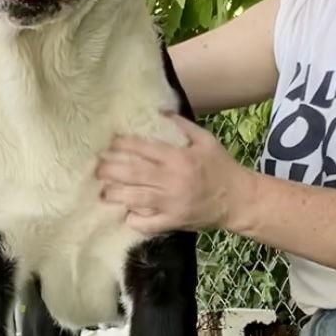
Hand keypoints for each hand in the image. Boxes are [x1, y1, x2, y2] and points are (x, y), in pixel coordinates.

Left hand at [96, 115, 246, 237]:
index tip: (110, 142)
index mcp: (180, 158)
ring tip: (102, 191)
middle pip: (135, 174)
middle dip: (112, 169)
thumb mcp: (206, 140)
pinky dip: (135, 220)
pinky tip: (125, 215)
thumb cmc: (221, 166)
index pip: (145, 149)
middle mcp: (173, 180)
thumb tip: (161, 111)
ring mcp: (172, 203)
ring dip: (117, 194)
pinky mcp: (174, 221)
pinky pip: (149, 223)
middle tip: (97, 167)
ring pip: (137, 198)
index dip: (124, 145)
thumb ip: (183, 125)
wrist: (238, 199)